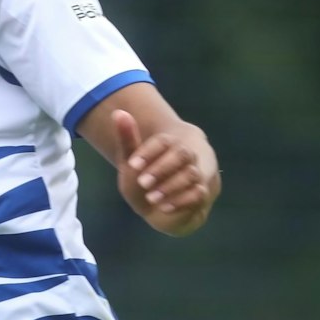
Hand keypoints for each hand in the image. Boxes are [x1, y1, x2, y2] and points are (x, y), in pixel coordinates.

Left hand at [113, 109, 217, 234]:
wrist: (158, 206)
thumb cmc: (144, 179)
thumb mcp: (131, 161)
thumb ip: (127, 139)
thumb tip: (117, 112)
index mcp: (169, 145)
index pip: (163, 141)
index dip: (148, 152)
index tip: (132, 165)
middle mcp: (186, 156)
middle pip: (182, 154)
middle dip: (161, 168)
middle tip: (142, 182)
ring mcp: (196, 174)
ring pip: (191, 174)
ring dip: (170, 186)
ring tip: (150, 197)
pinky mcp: (202, 193)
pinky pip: (198, 193)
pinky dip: (181, 200)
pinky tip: (164, 207)